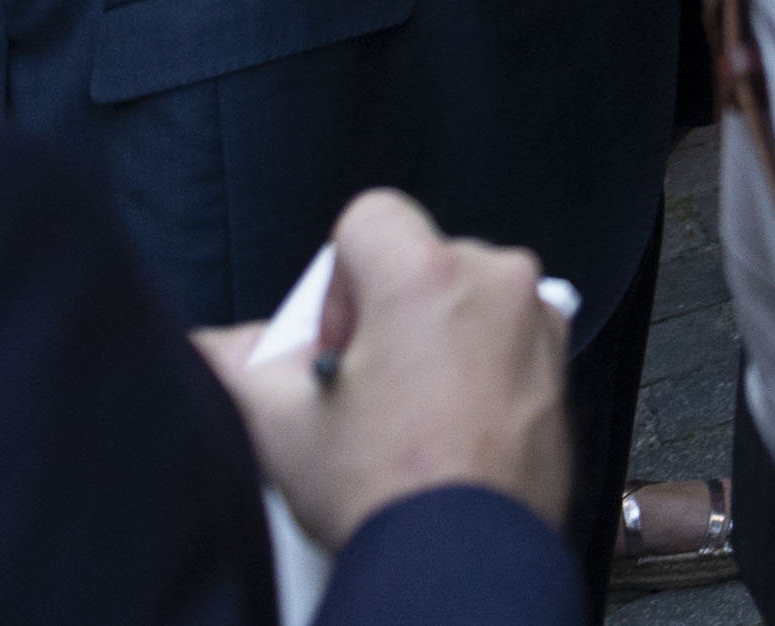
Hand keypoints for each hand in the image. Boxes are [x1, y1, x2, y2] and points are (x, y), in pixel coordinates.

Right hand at [198, 190, 574, 548]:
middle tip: (362, 386)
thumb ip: (235, 363)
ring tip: (405, 413)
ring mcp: (537, 321)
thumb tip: (214, 346)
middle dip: (382, 313)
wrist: (461, 558)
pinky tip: (446, 423)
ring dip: (431, 338)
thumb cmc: (385, 491)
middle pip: (419, 260)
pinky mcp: (560, 362)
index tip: (333, 343)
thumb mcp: (279, 424)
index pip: (368, 217)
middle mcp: (497, 282)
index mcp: (428, 274)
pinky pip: (505, 335)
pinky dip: (475, 364)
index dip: (336, 281)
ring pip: (463, 299)